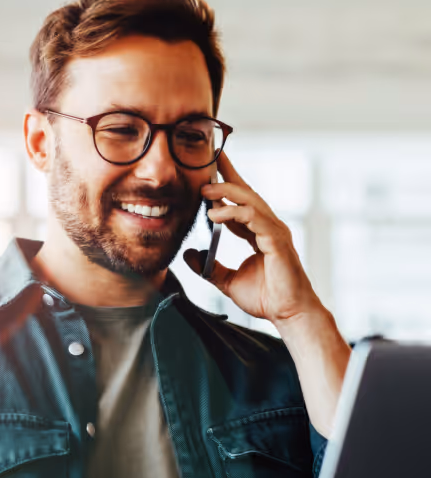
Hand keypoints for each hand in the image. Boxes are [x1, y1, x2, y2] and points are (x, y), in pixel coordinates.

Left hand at [184, 153, 320, 325]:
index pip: (240, 202)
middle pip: (246, 192)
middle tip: (206, 163)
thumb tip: (188, 254)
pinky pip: (254, 218)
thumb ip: (208, 267)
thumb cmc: (267, 298)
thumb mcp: (227, 281)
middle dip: (227, 174)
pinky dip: (233, 213)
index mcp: (258, 232)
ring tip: (204, 190)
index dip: (225, 184)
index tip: (209, 168)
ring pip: (250, 200)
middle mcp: (268, 227)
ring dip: (226, 192)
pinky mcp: (277, 240)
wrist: (288, 314)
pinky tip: (214, 214)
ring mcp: (274, 231)